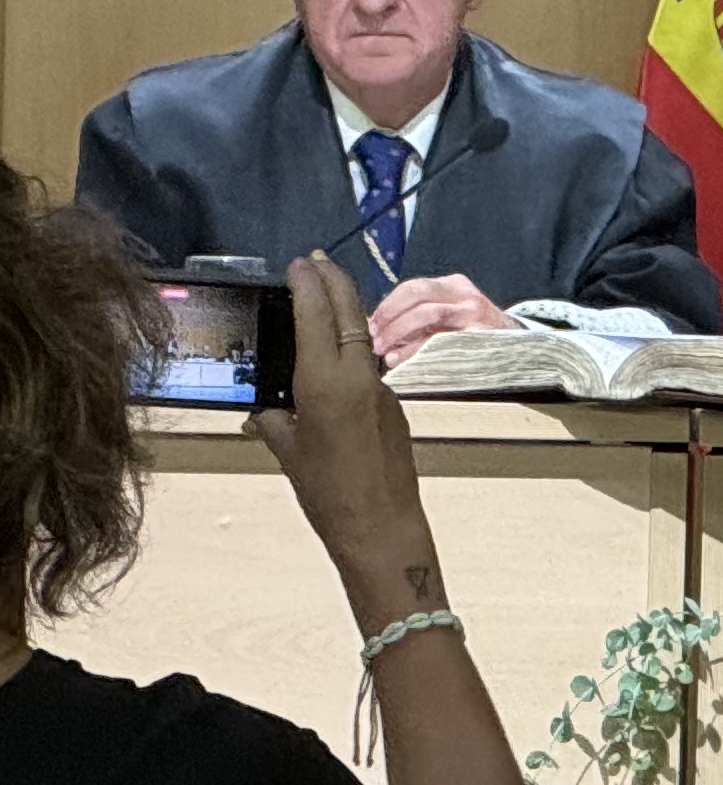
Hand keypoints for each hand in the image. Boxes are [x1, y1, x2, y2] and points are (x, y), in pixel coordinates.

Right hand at [254, 255, 445, 621]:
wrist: (382, 524)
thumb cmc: (327, 491)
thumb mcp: (287, 452)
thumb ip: (275, 420)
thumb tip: (267, 408)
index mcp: (326, 381)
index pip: (317, 315)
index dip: (307, 284)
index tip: (299, 262)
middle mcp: (359, 376)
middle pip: (348, 312)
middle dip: (332, 281)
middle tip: (315, 261)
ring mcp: (381, 388)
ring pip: (359, 338)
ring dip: (342, 313)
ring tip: (320, 298)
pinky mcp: (392, 405)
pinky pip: (366, 367)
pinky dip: (349, 350)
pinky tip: (332, 358)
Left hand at [368, 273, 514, 365]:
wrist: (515, 342)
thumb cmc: (473, 330)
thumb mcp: (450, 313)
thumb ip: (418, 314)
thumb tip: (373, 326)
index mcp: (453, 284)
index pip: (413, 287)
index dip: (387, 306)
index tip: (370, 326)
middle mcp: (464, 294)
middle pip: (418, 297)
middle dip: (390, 319)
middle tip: (374, 341)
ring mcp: (473, 313)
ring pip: (428, 315)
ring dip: (400, 334)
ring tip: (385, 353)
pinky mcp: (479, 335)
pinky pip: (441, 340)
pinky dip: (417, 351)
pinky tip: (403, 361)